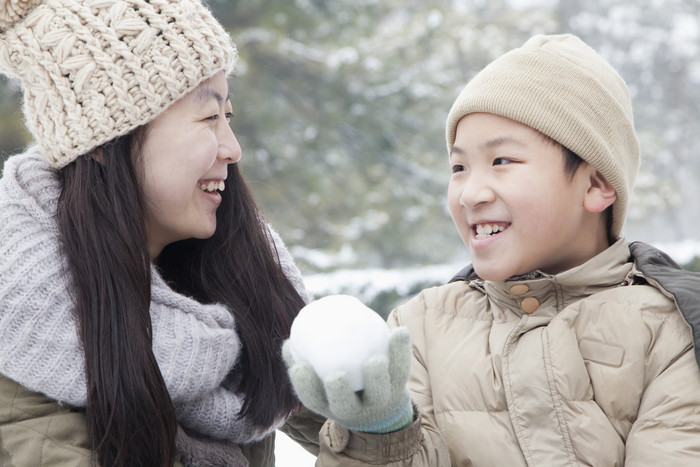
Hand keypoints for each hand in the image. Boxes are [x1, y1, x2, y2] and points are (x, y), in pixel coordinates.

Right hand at [282, 327, 413, 433]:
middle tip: (335, 375)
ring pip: (380, 392)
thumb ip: (305, 362)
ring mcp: (380, 401)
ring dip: (377, 378)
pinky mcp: (400, 389)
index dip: (305, 387)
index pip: (313, 400)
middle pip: (346, 405)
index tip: (299, 368)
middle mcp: (355, 410)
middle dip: (339, 393)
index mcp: (331, 406)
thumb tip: (288, 341)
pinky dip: (401, 350)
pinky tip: (399, 331)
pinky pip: (401, 369)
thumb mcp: (322, 382)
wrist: (382, 407)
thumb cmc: (342, 386)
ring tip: (375, 361)